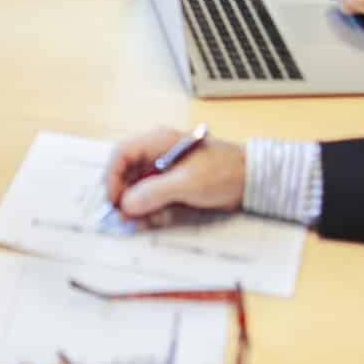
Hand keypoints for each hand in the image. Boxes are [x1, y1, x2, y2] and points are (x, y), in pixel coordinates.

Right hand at [102, 128, 245, 220]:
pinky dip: (148, 208)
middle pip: (126, 172)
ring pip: (137, 187)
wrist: (251, 179)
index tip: (114, 200)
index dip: (113, 177)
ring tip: (138, 221)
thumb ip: (154, 193)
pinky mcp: (172, 184)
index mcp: (158, 141)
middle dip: (123, 195)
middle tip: (124, 217)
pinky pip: (151, 196)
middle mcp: (157, 153)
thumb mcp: (187, 183)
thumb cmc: (224, 171)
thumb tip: (126, 204)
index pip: (122, 154)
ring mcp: (164, 169)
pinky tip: (150, 220)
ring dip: (135, 205)